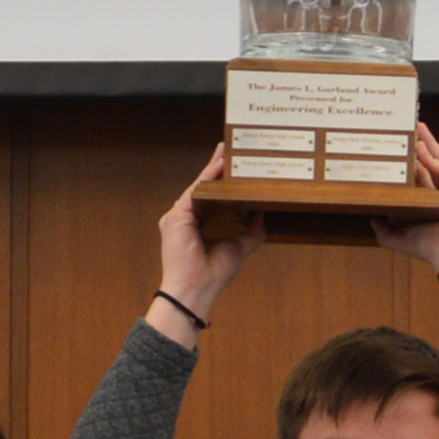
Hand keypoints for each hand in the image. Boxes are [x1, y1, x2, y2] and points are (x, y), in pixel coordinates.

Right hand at [151, 147, 264, 337]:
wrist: (196, 290)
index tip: (232, 166)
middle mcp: (185, 218)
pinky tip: (219, 166)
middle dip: (216, 168)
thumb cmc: (213, 274)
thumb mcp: (239, 248)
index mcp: (197, 225)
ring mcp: (178, 216)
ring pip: (198, 186)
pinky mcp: (176, 217)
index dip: (221, 181)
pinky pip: (194, 192)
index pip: (211, 197)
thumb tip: (263, 214)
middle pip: (203, 187)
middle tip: (228, 148)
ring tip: (226, 152)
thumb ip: (251, 231)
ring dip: (212, 168)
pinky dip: (207, 178)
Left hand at [371, 123, 438, 284]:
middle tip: (412, 130)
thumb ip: (386, 232)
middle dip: (424, 147)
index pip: (428, 180)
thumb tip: (372, 219)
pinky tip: (418, 145)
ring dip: (428, 144)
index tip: (405, 155)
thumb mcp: (402, 239)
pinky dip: (431, 157)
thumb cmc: (433, 248)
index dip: (417, 167)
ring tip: (414, 128)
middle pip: (436, 164)